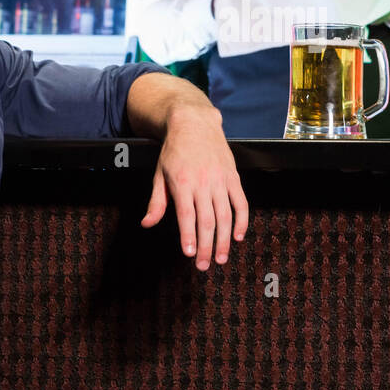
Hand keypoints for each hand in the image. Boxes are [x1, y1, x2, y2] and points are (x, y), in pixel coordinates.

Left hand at [140, 100, 248, 270]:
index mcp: (182, 182)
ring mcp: (220, 180)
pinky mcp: (233, 177)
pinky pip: (240, 202)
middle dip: (206, 246)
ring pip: (225, 215)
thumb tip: (147, 223)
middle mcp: (203, 182)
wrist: (195, 123)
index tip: (189, 254)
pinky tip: (238, 236)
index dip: (189, 236)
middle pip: (207, 220)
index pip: (187, 215)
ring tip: (221, 258)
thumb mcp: (159, 174)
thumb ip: (157, 202)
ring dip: (224, 239)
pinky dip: (241, 220)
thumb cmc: (174, 150)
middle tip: (203, 265)